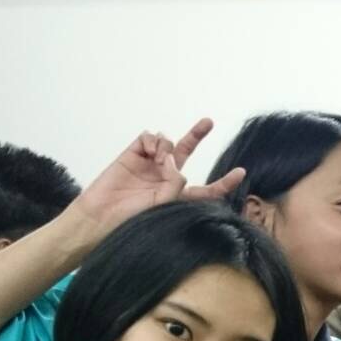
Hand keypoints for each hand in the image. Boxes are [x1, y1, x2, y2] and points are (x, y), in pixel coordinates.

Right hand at [69, 118, 244, 239]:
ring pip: (167, 142)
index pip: (207, 188)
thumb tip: (173, 158)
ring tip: (159, 158)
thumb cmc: (131, 219)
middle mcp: (164, 176)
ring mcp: (148, 164)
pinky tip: (150, 150)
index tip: (241, 172)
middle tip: (209, 121)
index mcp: (178, 195)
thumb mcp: (163, 205)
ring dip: (168, 145)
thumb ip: (175, 182)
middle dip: (196, 135)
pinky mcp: (132, 154)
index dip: (224, 182)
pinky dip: (153, 139)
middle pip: (185, 152)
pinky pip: (148, 137)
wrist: (99, 217)